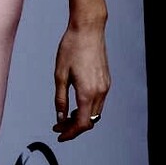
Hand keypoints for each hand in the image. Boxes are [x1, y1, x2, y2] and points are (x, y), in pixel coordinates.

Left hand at [52, 23, 109, 139]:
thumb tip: (60, 118)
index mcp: (88, 92)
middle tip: (58, 126)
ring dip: (82, 118)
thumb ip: (60, 100)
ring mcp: (106, 86)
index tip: (59, 135)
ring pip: (96, 113)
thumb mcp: (60, 75)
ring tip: (65, 116)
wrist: (88, 29)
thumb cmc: (71, 48)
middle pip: (90, 121)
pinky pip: (99, 102)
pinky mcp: (107, 80)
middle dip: (74, 127)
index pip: (82, 124)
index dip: (71, 133)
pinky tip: (76, 103)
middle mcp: (100, 92)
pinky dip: (88, 108)